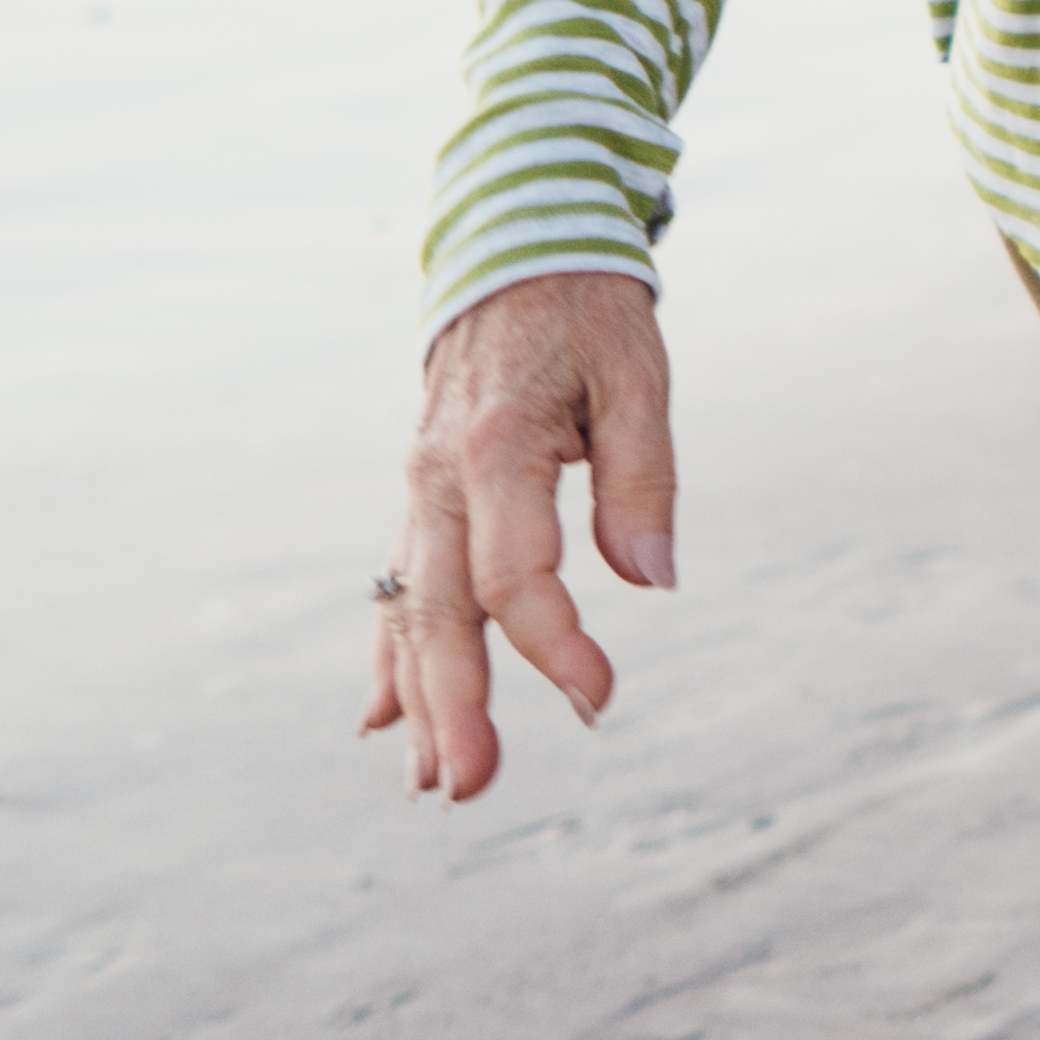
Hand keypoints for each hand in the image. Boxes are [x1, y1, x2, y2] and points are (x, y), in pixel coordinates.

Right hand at [366, 271, 678, 802]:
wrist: (515, 252)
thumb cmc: (589, 312)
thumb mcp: (639, 373)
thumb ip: (644, 478)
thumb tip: (652, 580)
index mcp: (497, 447)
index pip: (515, 576)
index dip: (555, 645)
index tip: (599, 699)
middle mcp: (440, 477)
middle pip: (441, 612)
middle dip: (455, 706)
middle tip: (469, 786)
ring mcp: (420, 488)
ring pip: (412, 610)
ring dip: (421, 700)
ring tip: (434, 781)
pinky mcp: (422, 496)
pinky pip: (401, 585)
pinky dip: (391, 654)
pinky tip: (386, 719)